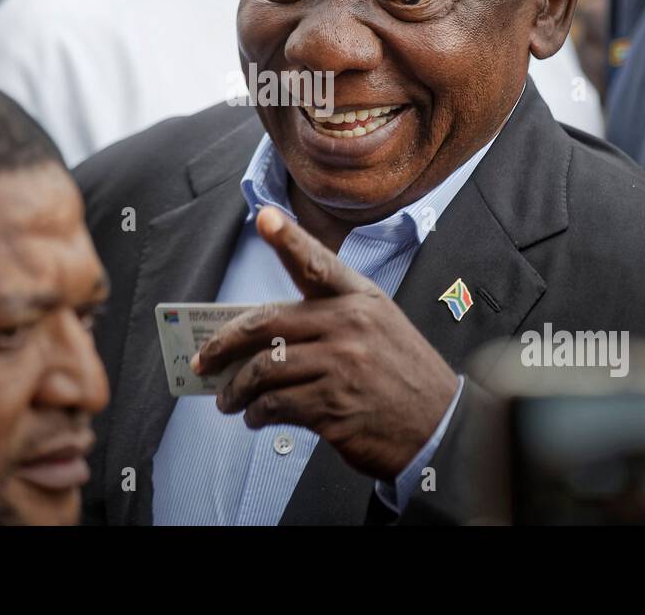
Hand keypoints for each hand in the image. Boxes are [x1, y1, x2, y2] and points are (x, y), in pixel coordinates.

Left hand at [192, 206, 459, 481]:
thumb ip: (328, 322)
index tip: (265, 217)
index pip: (317, 263)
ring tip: (228, 400)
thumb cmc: (401, 377)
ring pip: (263, 368)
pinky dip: (256, 413)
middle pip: (266, 323)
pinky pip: (275, 404)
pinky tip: (255, 417)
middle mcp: (349, 325)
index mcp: (360, 299)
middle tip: (203, 360)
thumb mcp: (378, 329)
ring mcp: (341, 364)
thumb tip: (263, 340)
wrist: (441, 427)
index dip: (288, 238)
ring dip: (236, 389)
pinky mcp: (333, 405)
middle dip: (223, 344)